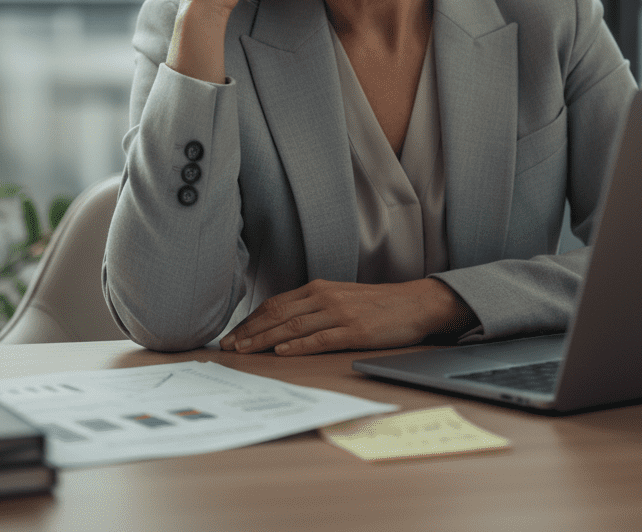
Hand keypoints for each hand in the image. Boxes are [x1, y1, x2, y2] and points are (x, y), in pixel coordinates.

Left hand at [218, 278, 477, 355]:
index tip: (232, 336)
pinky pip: (320, 339)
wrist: (414, 302)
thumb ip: (313, 306)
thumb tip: (282, 323)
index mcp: (319, 288)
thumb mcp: (341, 297)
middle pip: (277, 315)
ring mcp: (339, 314)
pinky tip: (281, 353)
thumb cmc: (377, 304)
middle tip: (227, 347)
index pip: (275, 304)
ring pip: (293, 327)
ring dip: (264, 340)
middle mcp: (325, 297)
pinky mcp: (354, 331)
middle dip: (249, 332)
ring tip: (244, 352)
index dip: (250, 321)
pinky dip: (297, 346)